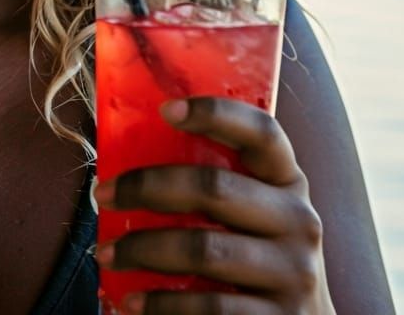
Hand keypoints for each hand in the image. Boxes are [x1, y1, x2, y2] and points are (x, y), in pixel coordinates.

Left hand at [94, 97, 335, 313]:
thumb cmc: (257, 255)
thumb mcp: (253, 211)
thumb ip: (215, 183)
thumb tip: (125, 155)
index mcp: (287, 180)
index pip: (261, 132)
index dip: (216, 114)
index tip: (166, 109)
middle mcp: (299, 220)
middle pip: (214, 188)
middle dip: (147, 188)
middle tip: (104, 194)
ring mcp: (295, 274)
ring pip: (204, 250)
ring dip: (142, 250)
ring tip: (106, 253)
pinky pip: (211, 308)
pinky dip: (163, 305)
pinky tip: (134, 302)